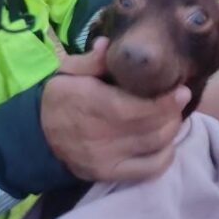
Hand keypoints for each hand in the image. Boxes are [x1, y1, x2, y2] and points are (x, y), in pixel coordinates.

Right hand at [42, 40, 190, 181]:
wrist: (37, 134)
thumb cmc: (58, 98)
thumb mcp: (66, 71)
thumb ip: (91, 60)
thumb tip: (108, 44)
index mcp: (91, 103)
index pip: (137, 108)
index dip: (165, 101)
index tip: (181, 89)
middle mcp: (100, 133)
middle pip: (152, 127)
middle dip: (172, 112)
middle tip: (178, 99)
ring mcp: (106, 157)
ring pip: (154, 146)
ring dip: (171, 130)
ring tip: (172, 115)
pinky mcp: (109, 173)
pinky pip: (148, 170)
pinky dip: (166, 156)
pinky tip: (166, 142)